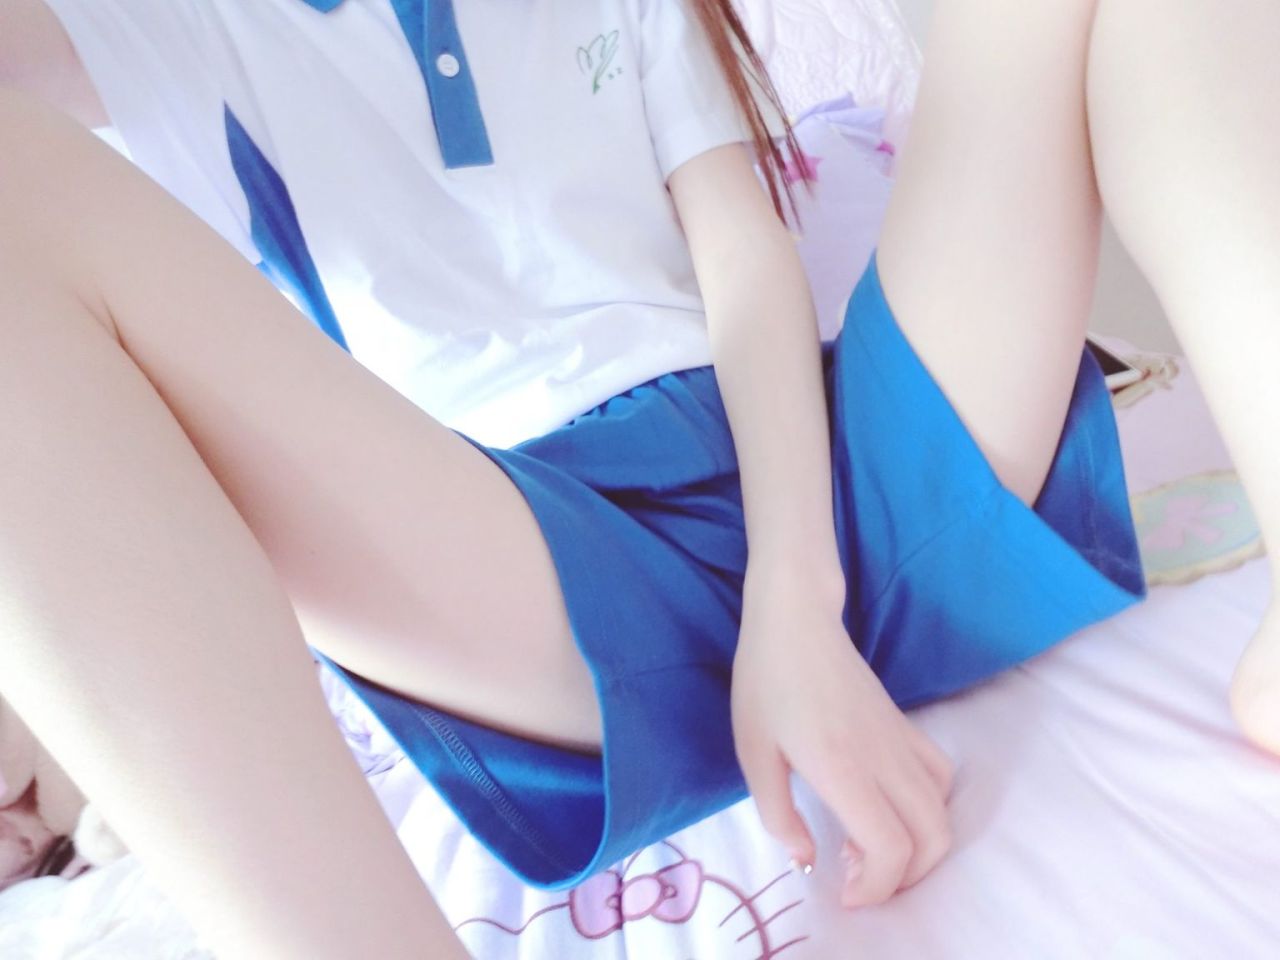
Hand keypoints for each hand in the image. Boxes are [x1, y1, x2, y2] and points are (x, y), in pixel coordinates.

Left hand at [731, 565, 955, 907]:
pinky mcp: (905, 726)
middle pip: (933, 839)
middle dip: (906, 879)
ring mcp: (900, 740)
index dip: (879, 888)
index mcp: (841, 767)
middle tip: (861, 879)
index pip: (892, 848)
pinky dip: (929, 810)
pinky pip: (939, 778)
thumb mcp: (753, 752)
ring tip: (871, 847)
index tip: (846, 893)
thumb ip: (778, 813)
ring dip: (920, 847)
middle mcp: (883, 758)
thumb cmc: (765, 681)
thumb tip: (807, 859)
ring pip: (943, 811)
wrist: (796, 619)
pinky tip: (887, 808)